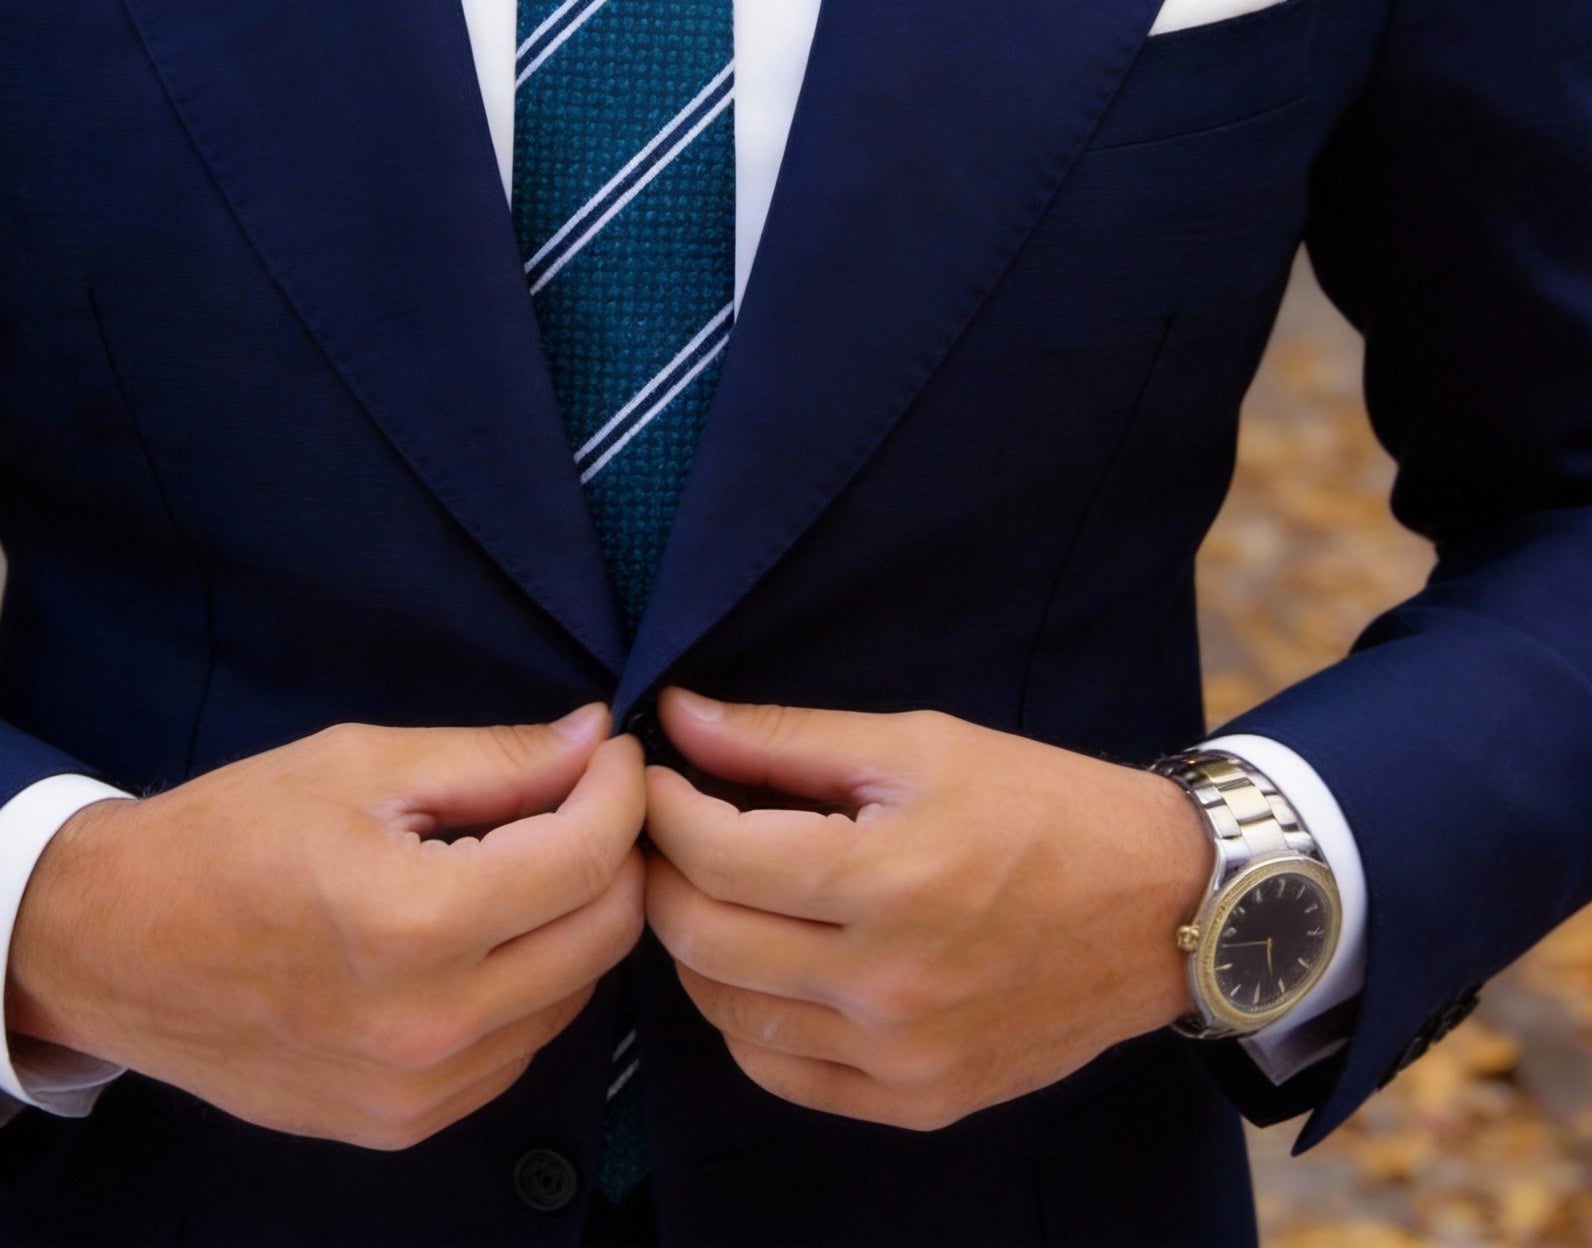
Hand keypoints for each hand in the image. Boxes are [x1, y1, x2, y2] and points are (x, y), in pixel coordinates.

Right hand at [7, 705, 645, 1148]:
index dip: (621, 790)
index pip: (586, 858)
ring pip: (571, 998)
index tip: (616, 752)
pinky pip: (517, 1049)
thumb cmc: (227, 836)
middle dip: (617, 854)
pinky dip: (529, 983)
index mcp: (414, 923)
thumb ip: (494, 758)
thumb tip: (595, 739)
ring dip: (576, 921)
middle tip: (589, 796)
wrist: (112, 946)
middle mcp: (428, 1026)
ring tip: (534, 855)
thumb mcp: (360, 764)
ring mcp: (417, 1092)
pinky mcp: (401, 1126)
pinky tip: (487, 929)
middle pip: (601, 936)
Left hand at [642, 691, 1210, 1130]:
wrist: (1162, 907)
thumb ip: (785, 738)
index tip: (654, 772)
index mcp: (891, 881)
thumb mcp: (917, 743)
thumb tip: (678, 716)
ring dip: (695, 945)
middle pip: (703, 939)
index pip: (716, 856)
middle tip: (665, 827)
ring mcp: (903, 1058)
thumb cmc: (1043, 805)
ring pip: (726, 1014)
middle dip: (661, 872)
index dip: (663, 806)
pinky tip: (761, 959)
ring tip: (710, 886)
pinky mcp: (919, 1101)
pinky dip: (745, 1016)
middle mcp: (891, 986)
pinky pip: (780, 1071)